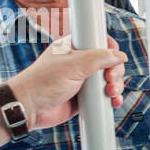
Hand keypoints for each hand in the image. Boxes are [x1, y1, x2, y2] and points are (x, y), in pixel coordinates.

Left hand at [10, 35, 125, 130]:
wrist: (29, 108)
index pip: (99, 41)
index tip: (114, 59)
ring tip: (110, 93)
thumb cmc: (43, 82)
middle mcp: (80, 63)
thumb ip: (98, 58)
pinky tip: (113, 102)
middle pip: (109, 62)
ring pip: (109, 80)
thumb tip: (120, 56)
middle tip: (110, 79)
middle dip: (115, 72)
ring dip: (116, 87)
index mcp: (74, 48)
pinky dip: (112, 99)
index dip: (110, 49)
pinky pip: (104, 96)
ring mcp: (83, 81)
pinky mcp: (85, 98)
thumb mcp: (73, 65)